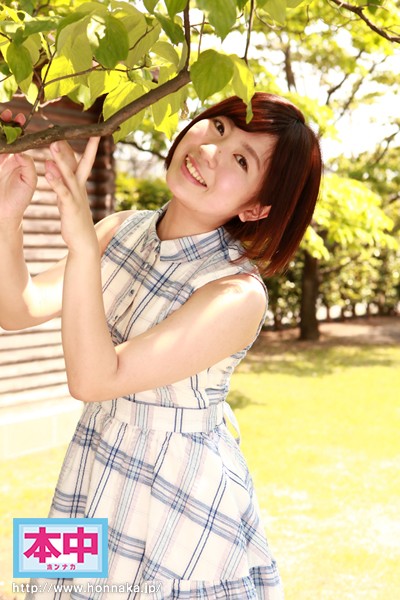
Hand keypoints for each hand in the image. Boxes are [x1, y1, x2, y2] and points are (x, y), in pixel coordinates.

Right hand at [0, 109, 36, 229]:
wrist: (5, 215)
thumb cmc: (19, 199)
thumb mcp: (28, 181)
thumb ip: (27, 166)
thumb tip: (21, 152)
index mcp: (18, 159)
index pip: (18, 138)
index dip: (18, 127)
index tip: (21, 118)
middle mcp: (5, 157)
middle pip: (3, 135)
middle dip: (4, 123)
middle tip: (8, 113)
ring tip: (1, 117)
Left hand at [45, 137, 99, 252]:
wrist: (84, 240)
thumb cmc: (75, 218)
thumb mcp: (70, 196)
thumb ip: (62, 180)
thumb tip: (52, 163)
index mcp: (80, 184)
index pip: (83, 160)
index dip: (88, 146)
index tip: (91, 130)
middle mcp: (79, 187)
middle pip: (75, 162)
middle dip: (69, 147)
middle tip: (62, 129)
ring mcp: (76, 196)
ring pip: (68, 174)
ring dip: (61, 159)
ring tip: (53, 144)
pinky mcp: (70, 207)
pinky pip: (62, 192)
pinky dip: (56, 182)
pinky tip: (48, 172)